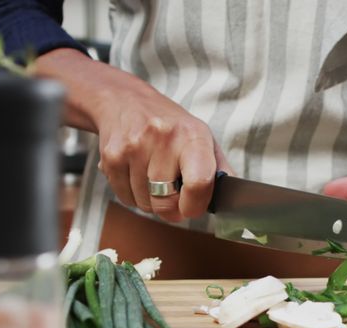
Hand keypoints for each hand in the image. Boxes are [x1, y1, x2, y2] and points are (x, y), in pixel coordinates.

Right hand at [36, 48, 230, 221]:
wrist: (125, 101)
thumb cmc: (170, 126)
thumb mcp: (201, 137)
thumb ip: (220, 169)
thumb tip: (234, 198)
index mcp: (192, 136)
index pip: (199, 183)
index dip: (195, 205)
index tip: (192, 208)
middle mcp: (163, 138)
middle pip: (166, 201)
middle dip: (170, 208)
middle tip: (172, 197)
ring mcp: (134, 147)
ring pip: (144, 203)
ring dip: (150, 201)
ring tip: (152, 178)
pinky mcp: (112, 157)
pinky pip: (124, 197)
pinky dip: (132, 195)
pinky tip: (135, 175)